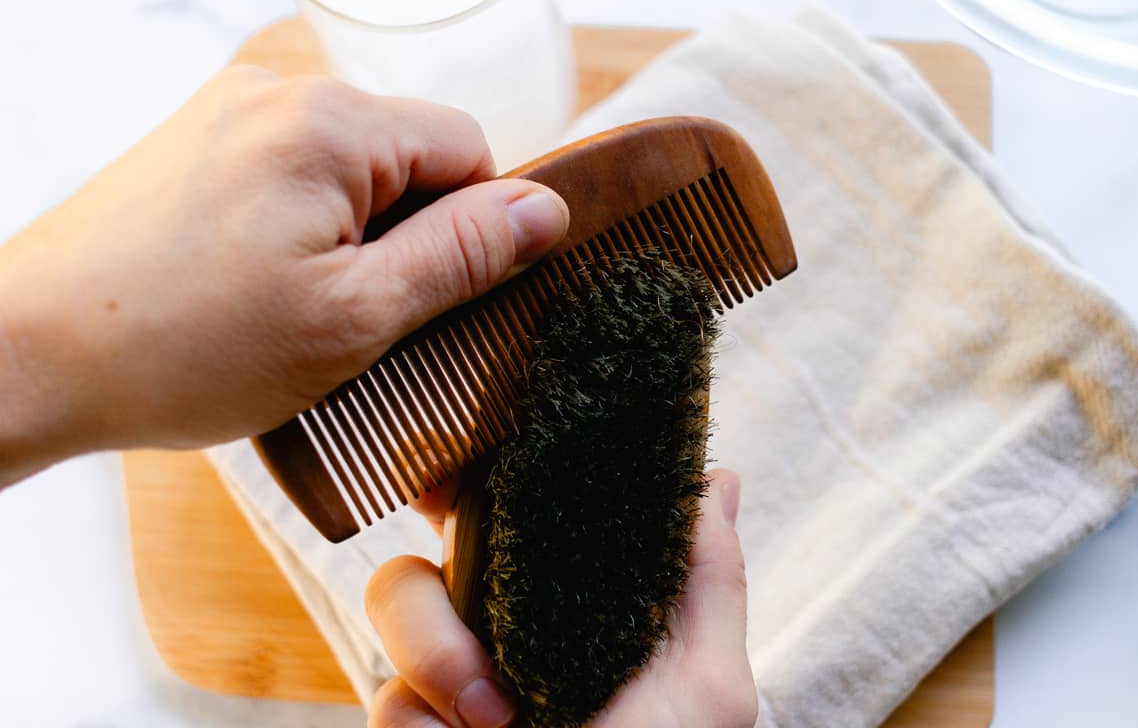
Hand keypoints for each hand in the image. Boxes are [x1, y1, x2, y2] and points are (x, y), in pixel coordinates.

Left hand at [0, 66, 568, 481]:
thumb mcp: (354, 317)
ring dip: (352, 240)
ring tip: (298, 314)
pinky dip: (300, 231)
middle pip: (406, 156)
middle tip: (359, 322)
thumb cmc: (184, 348)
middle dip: (406, 238)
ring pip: (349, 172)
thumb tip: (545, 210)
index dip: (472, 230)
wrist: (25, 357)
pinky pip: (291, 176)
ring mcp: (226, 113)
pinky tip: (257, 292)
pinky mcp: (194, 144)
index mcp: (328, 123)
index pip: (468, 149)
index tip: (431, 299)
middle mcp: (276, 93)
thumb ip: (460, 255)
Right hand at [364, 469, 756, 727]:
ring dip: (433, 666)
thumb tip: (719, 478)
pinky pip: (382, 705)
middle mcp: (493, 635)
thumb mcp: (707, 685)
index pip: (493, 517)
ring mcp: (446, 688)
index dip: (460, 479)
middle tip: (490, 682)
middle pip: (416, 565)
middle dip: (428, 607)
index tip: (448, 471)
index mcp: (558, 602)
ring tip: (498, 725)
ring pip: (388, 625)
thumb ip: (707, 579)